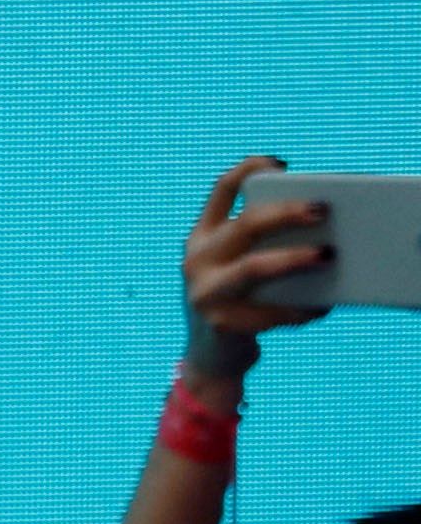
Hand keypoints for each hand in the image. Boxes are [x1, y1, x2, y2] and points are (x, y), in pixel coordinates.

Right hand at [183, 156, 332, 388]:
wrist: (212, 358)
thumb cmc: (241, 301)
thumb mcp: (242, 266)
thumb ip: (265, 244)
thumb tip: (323, 229)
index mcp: (202, 237)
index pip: (222, 189)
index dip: (251, 169)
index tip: (283, 164)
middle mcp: (196, 261)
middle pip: (245, 225)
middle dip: (287, 212)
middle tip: (322, 210)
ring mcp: (204, 294)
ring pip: (254, 267)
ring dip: (294, 260)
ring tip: (327, 255)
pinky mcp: (221, 325)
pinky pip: (270, 312)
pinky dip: (300, 309)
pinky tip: (320, 307)